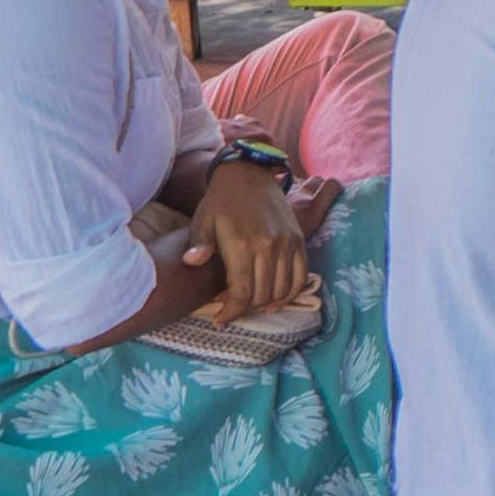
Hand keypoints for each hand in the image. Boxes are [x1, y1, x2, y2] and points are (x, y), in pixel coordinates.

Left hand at [184, 162, 316, 319]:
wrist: (249, 175)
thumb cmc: (220, 202)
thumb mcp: (202, 221)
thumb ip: (200, 244)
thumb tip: (192, 262)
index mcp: (243, 244)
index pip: (241, 292)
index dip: (231, 312)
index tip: (220, 320)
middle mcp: (269, 246)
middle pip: (262, 294)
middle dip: (247, 308)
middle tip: (233, 309)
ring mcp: (288, 243)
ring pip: (283, 288)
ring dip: (268, 303)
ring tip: (254, 306)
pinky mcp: (299, 240)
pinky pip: (301, 275)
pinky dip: (291, 292)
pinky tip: (277, 299)